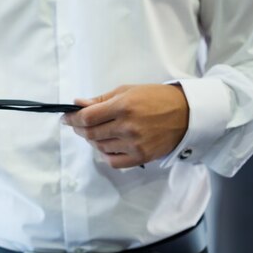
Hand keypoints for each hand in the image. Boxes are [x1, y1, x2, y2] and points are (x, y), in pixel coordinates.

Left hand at [62, 84, 188, 167]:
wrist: (187, 113)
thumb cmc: (156, 98)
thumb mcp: (128, 91)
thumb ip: (101, 100)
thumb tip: (77, 104)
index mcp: (123, 106)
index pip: (87, 118)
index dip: (72, 119)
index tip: (66, 118)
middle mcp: (127, 127)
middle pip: (90, 134)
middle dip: (78, 129)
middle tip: (77, 125)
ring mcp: (134, 144)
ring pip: (100, 147)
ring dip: (93, 140)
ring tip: (97, 132)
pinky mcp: (141, 156)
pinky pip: (113, 161)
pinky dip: (106, 154)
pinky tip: (108, 145)